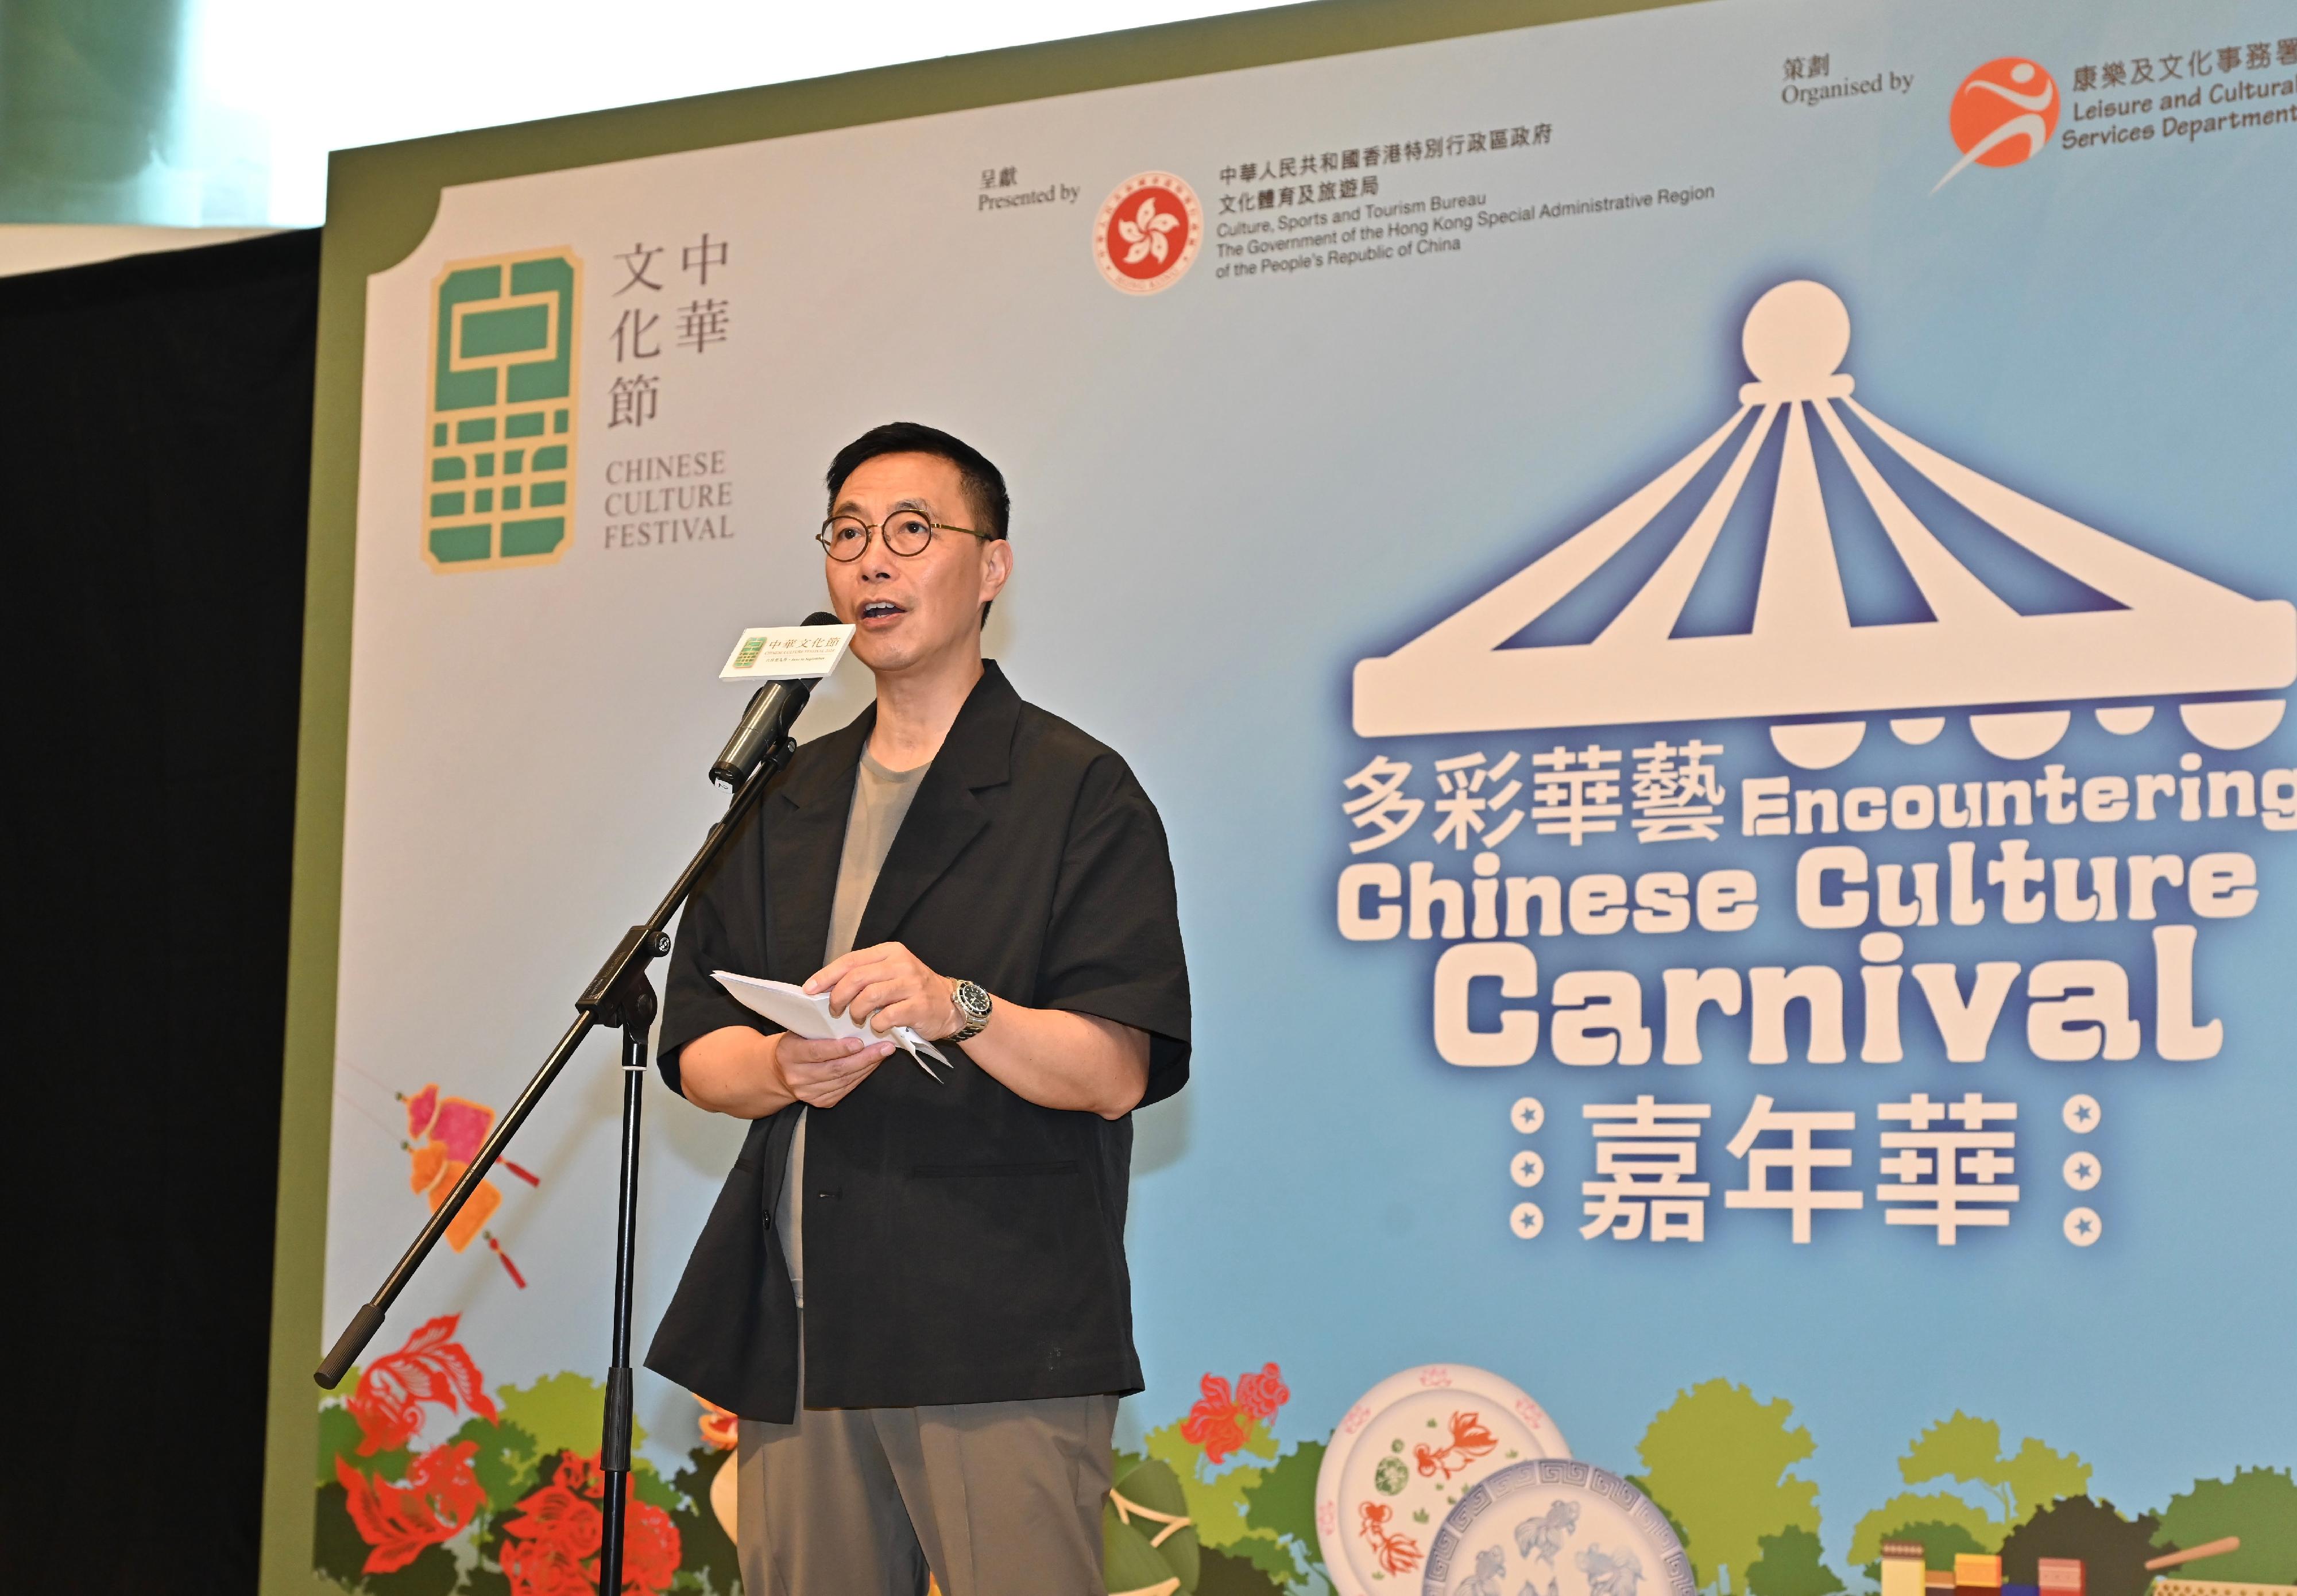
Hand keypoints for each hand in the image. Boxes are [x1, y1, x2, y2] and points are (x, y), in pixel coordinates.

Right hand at [774, 1033, 892, 1108]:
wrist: (778, 1072)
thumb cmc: (795, 1044)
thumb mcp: (798, 1031)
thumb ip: (819, 1026)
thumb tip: (852, 1014)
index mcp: (789, 1054)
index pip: (816, 1052)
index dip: (839, 1048)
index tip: (860, 1042)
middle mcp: (797, 1076)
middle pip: (835, 1069)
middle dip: (864, 1058)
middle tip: (885, 1048)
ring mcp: (808, 1093)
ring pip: (844, 1081)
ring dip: (867, 1067)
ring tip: (883, 1054)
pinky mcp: (820, 1102)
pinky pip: (846, 1089)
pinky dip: (861, 1076)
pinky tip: (872, 1065)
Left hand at [806, 941, 961, 1041]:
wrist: (951, 1005)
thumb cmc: (913, 991)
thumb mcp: (891, 974)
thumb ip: (865, 976)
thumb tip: (828, 988)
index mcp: (889, 952)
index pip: (850, 960)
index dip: (826, 975)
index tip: (809, 989)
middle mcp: (901, 963)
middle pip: (857, 977)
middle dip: (838, 997)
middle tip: (834, 1011)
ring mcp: (912, 983)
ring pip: (869, 996)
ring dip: (856, 1011)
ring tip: (856, 1020)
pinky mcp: (919, 1005)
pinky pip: (887, 1015)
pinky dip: (876, 1024)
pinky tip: (877, 1027)